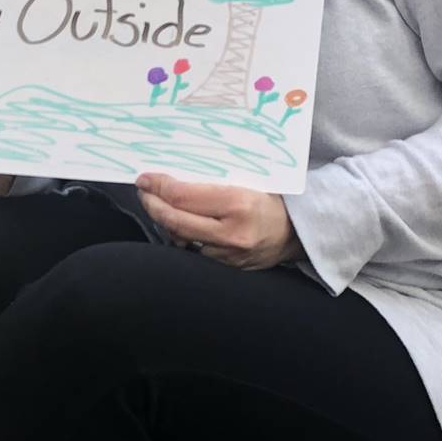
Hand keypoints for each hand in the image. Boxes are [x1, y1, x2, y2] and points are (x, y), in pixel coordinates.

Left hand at [134, 172, 302, 269]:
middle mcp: (231, 233)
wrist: (297, 233)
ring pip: (181, 238)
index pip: (183, 196)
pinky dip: (182, 235)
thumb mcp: (248, 181)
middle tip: (144, 192)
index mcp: (237, 204)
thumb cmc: (272, 200)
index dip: (158, 186)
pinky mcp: (226, 267)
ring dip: (165, 221)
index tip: (145, 178)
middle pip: (175, 220)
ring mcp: (228, 255)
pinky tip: (179, 224)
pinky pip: (194, 250)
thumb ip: (213, 180)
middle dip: (152, 204)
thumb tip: (174, 173)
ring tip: (159, 204)